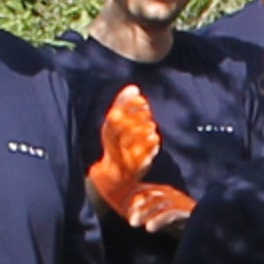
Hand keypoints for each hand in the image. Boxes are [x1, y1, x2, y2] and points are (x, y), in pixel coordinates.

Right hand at [85, 84, 195, 229]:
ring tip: (151, 125)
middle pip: (122, 128)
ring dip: (143, 131)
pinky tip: (156, 138)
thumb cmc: (117, 145)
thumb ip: (123, 105)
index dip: (129, 105)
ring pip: (131, 142)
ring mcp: (122, 157)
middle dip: (137, 117)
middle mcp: (112, 145)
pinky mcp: (132, 169)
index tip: (142, 99)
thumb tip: (134, 87)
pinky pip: (142, 156)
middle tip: (147, 111)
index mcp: (108, 132)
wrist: (113, 176)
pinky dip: (149, 146)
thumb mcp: (116, 125)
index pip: (116, 115)